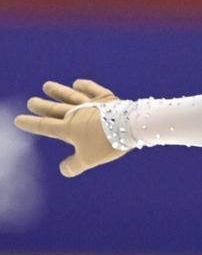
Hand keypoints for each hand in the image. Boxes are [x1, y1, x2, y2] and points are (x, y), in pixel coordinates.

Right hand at [13, 78, 128, 177]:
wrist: (129, 127)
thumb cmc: (106, 144)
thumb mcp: (88, 159)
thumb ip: (74, 165)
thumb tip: (64, 170)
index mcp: (68, 129)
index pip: (44, 126)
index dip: (31, 123)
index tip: (19, 120)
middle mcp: (76, 114)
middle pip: (55, 109)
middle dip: (42, 106)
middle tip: (31, 102)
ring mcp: (91, 104)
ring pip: (70, 96)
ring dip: (58, 91)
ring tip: (47, 85)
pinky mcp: (106, 98)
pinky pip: (93, 90)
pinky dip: (84, 86)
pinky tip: (77, 83)